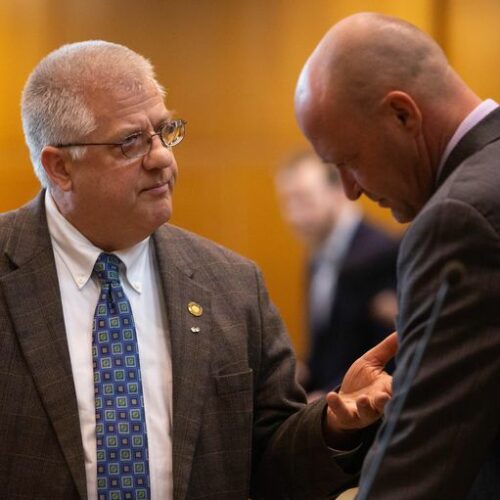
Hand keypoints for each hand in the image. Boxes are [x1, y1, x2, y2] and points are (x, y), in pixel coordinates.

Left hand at [323, 332, 397, 447]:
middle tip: (385, 396)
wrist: (342, 402)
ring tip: (363, 399)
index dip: (400, 385)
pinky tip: (331, 395)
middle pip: (385, 404)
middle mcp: (377, 403)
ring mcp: (362, 411)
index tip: (404, 380)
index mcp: (386, 388)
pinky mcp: (346, 416)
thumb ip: (387, 349)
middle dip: (385, 401)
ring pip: (367, 412)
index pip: (396, 387)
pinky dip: (336, 405)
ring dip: (365, 406)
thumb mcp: (371, 362)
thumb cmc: (360, 382)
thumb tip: (401, 330)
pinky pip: (342, 413)